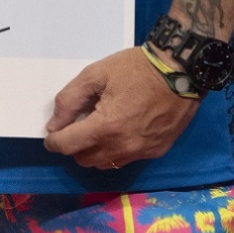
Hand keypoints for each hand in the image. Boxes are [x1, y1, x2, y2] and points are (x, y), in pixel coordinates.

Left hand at [42, 47, 200, 169]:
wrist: (181, 71)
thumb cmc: (136, 69)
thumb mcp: (95, 74)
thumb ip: (69, 100)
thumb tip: (55, 125)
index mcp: (105, 127)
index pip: (68, 146)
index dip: (53, 141)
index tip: (51, 135)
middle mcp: (123, 147)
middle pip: (84, 159)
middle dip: (74, 146)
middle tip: (77, 127)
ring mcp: (141, 152)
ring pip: (105, 163)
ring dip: (94, 151)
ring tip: (98, 129)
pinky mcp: (156, 151)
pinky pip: (126, 159)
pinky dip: (115, 150)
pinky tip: (119, 131)